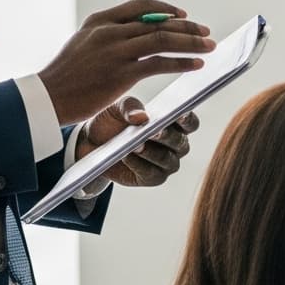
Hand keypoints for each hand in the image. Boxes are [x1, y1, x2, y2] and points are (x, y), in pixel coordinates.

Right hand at [40, 0, 214, 123]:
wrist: (47, 97)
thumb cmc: (66, 75)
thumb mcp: (83, 43)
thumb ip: (109, 34)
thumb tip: (136, 34)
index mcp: (100, 20)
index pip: (140, 5)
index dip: (165, 9)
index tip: (182, 15)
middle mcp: (109, 31)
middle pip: (158, 22)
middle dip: (187, 27)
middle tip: (206, 32)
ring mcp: (116, 51)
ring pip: (163, 39)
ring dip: (191, 42)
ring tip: (209, 47)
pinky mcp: (121, 74)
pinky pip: (159, 63)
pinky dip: (182, 62)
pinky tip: (196, 65)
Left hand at [72, 103, 197, 196]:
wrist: (94, 142)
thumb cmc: (113, 122)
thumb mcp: (117, 108)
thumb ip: (129, 107)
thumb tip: (141, 116)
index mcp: (174, 125)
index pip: (190, 123)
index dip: (188, 120)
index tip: (179, 114)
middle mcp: (176, 146)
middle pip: (180, 143)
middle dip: (167, 137)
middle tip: (153, 131)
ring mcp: (166, 163)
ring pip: (167, 160)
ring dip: (152, 153)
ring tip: (135, 145)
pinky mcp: (152, 178)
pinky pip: (151, 174)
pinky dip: (139, 165)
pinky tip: (127, 156)